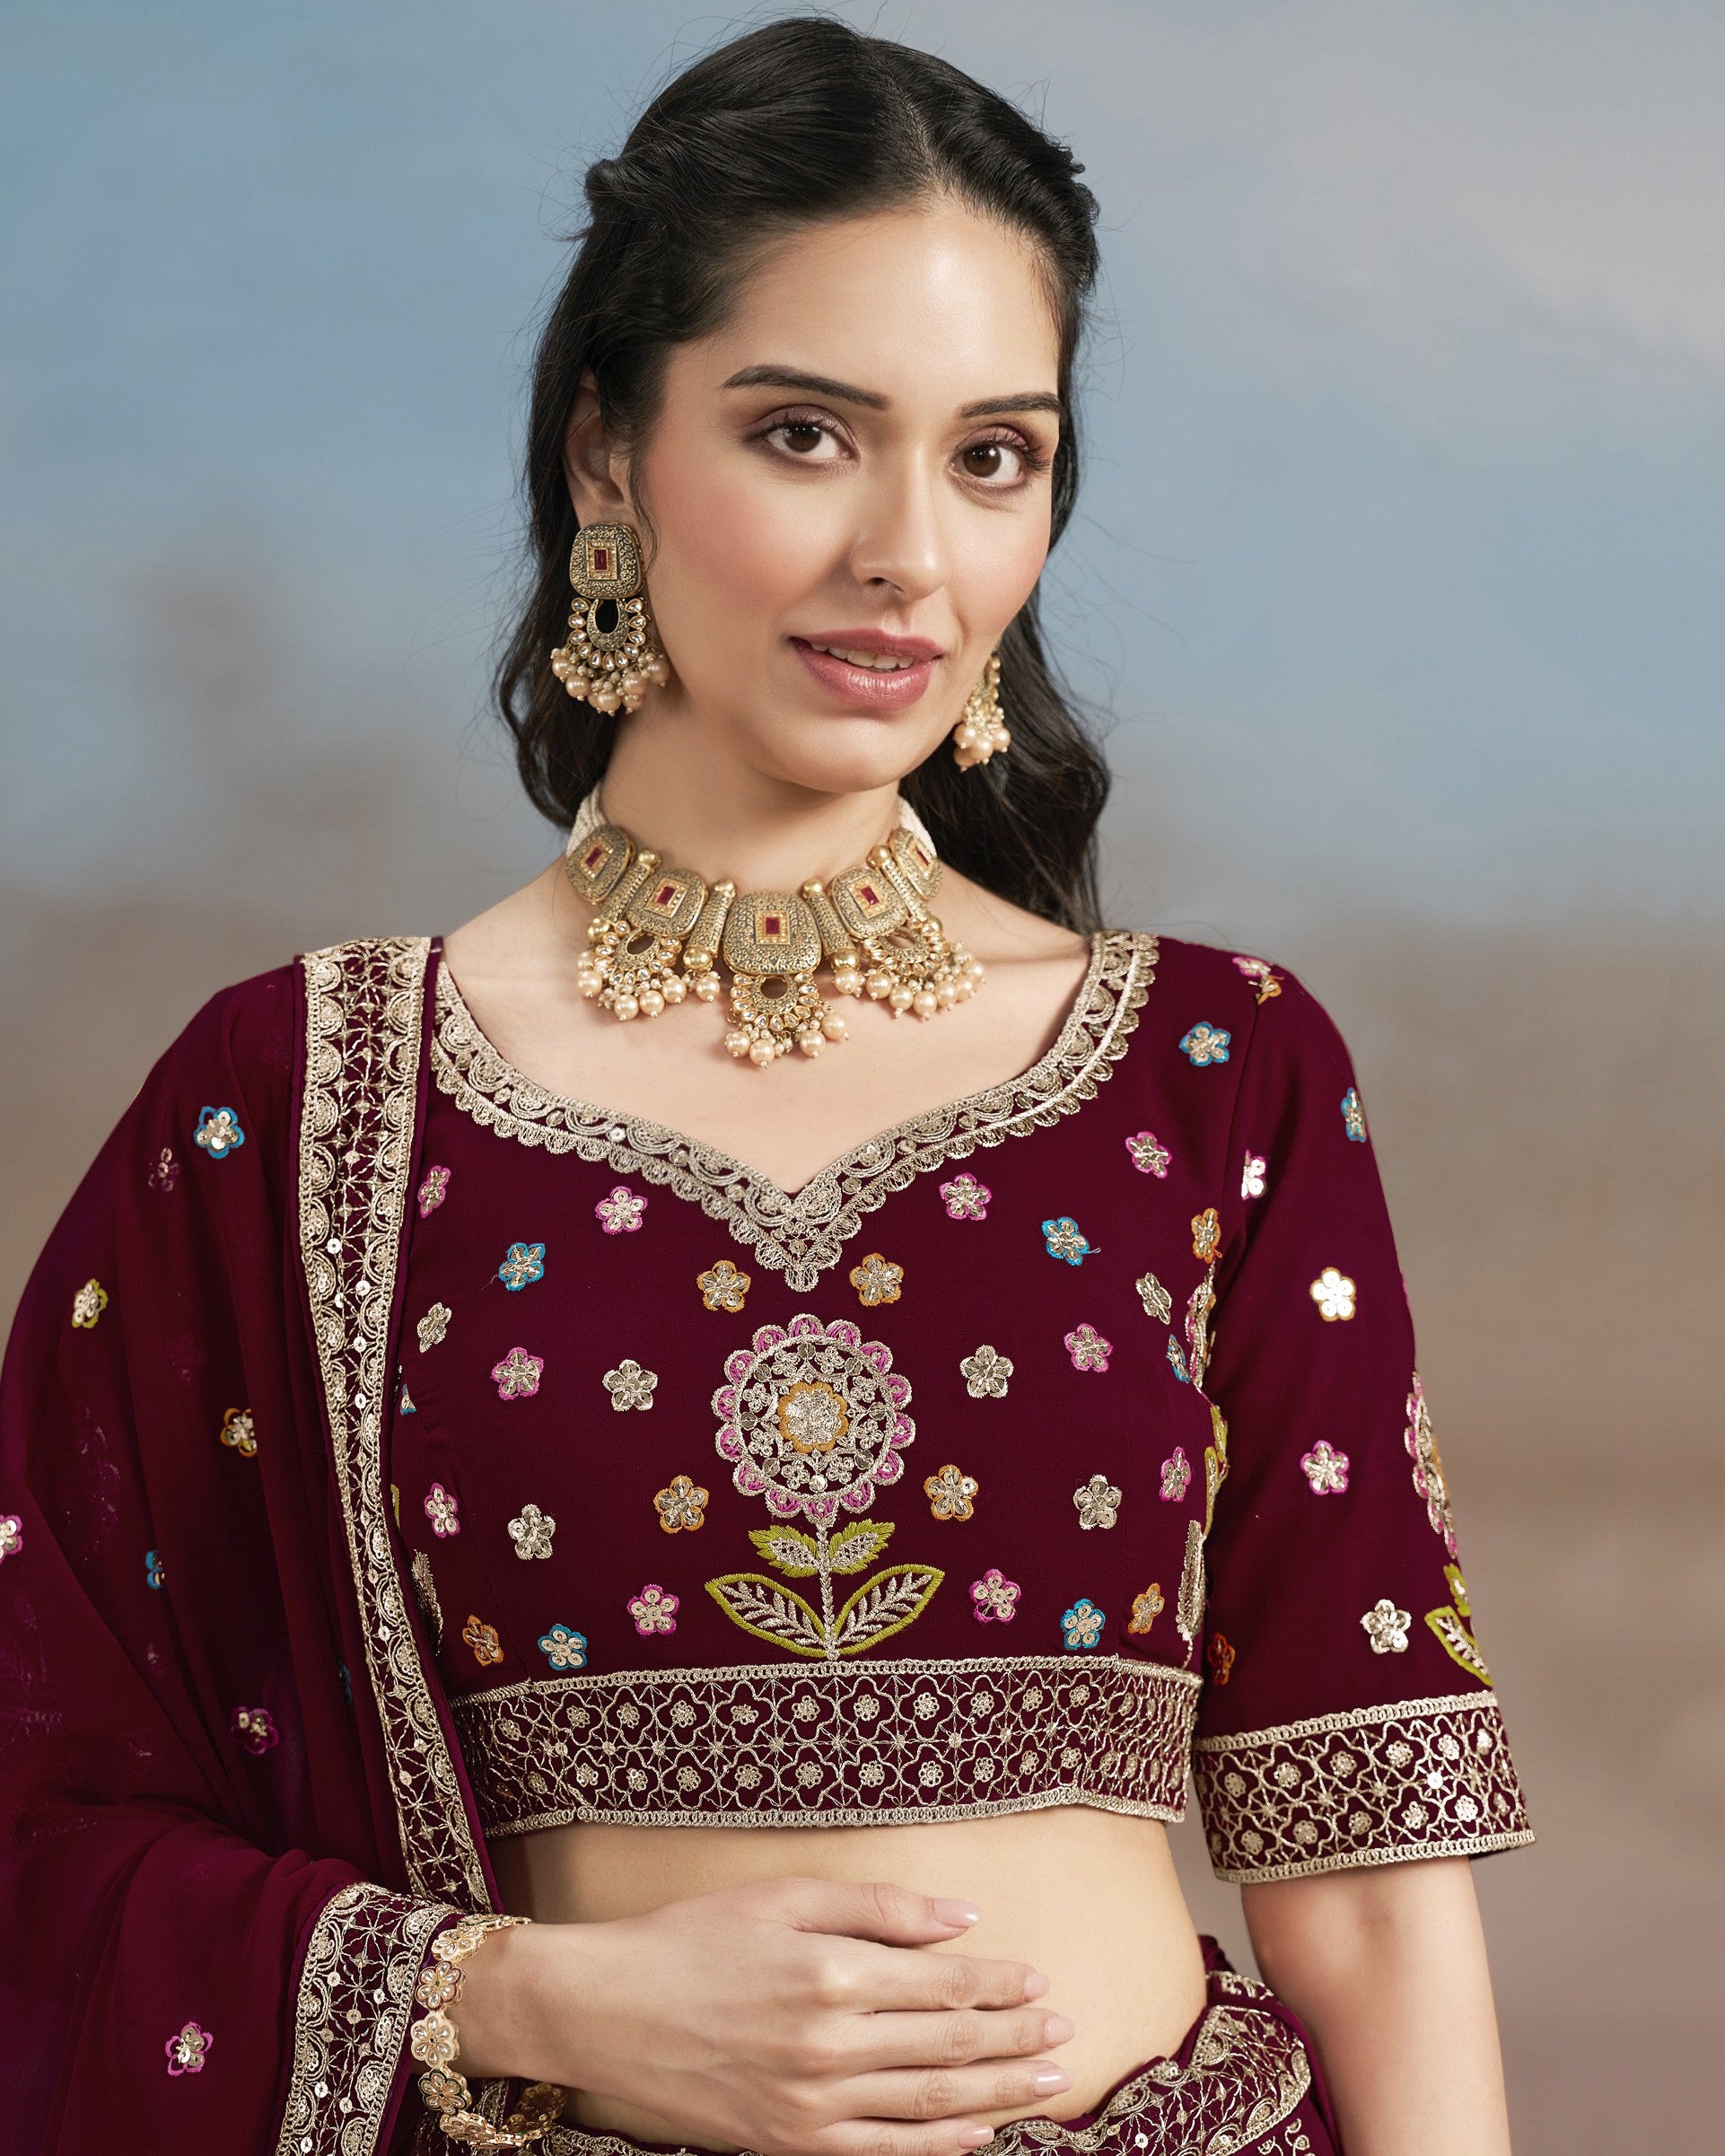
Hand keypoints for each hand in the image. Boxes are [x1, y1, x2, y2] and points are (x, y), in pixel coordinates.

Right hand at [457, 1877, 1074, 2155]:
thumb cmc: (691, 1938)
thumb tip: (962, 1917)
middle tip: (1066, 2033)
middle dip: (1015, 2040)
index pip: (943, 1985)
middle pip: (949, 2048)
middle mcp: (831, 2043)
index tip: (1041, 1981)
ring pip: (930, 2105)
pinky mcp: (789, 2141)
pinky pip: (883, 2152)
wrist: (606, 2010)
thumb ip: (879, 1906)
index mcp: (833, 1972)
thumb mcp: (783, 1896)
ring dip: (998, 2094)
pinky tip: (979, 2135)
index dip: (999, 1985)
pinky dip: (939, 2148)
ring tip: (1048, 2083)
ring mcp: (811, 2103)